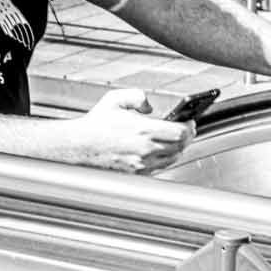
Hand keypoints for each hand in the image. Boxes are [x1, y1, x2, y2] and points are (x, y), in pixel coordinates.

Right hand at [66, 88, 193, 172]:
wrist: (78, 147)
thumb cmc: (95, 125)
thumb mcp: (115, 99)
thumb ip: (137, 96)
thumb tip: (149, 106)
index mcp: (143, 130)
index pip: (180, 133)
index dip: (190, 127)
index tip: (191, 122)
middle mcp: (145, 150)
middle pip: (180, 147)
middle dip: (187, 138)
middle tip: (188, 131)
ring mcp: (141, 164)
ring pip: (171, 159)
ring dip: (177, 149)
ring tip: (176, 140)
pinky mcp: (136, 173)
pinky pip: (158, 168)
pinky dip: (163, 159)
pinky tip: (161, 150)